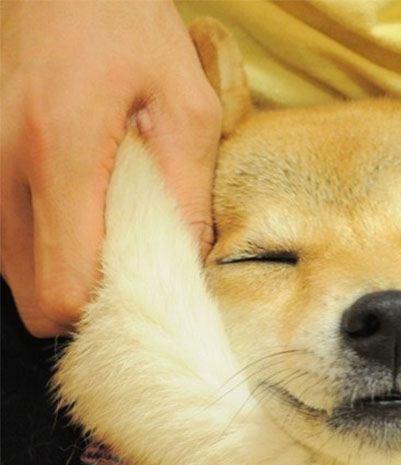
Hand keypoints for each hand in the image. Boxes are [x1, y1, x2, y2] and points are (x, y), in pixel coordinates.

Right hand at [1, 0, 220, 336]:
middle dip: (85, 301)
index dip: (105, 311)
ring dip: (65, 271)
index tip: (146, 298)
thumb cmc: (130, 28)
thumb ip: (189, 193)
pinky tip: (85, 215)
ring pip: (14, 271)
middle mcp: (3, 166)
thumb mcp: (187, 106)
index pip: (63, 287)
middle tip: (135, 272)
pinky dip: (47, 244)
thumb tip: (192, 264)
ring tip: (115, 236)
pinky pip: (8, 237)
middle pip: (31, 296)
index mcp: (60, 151)